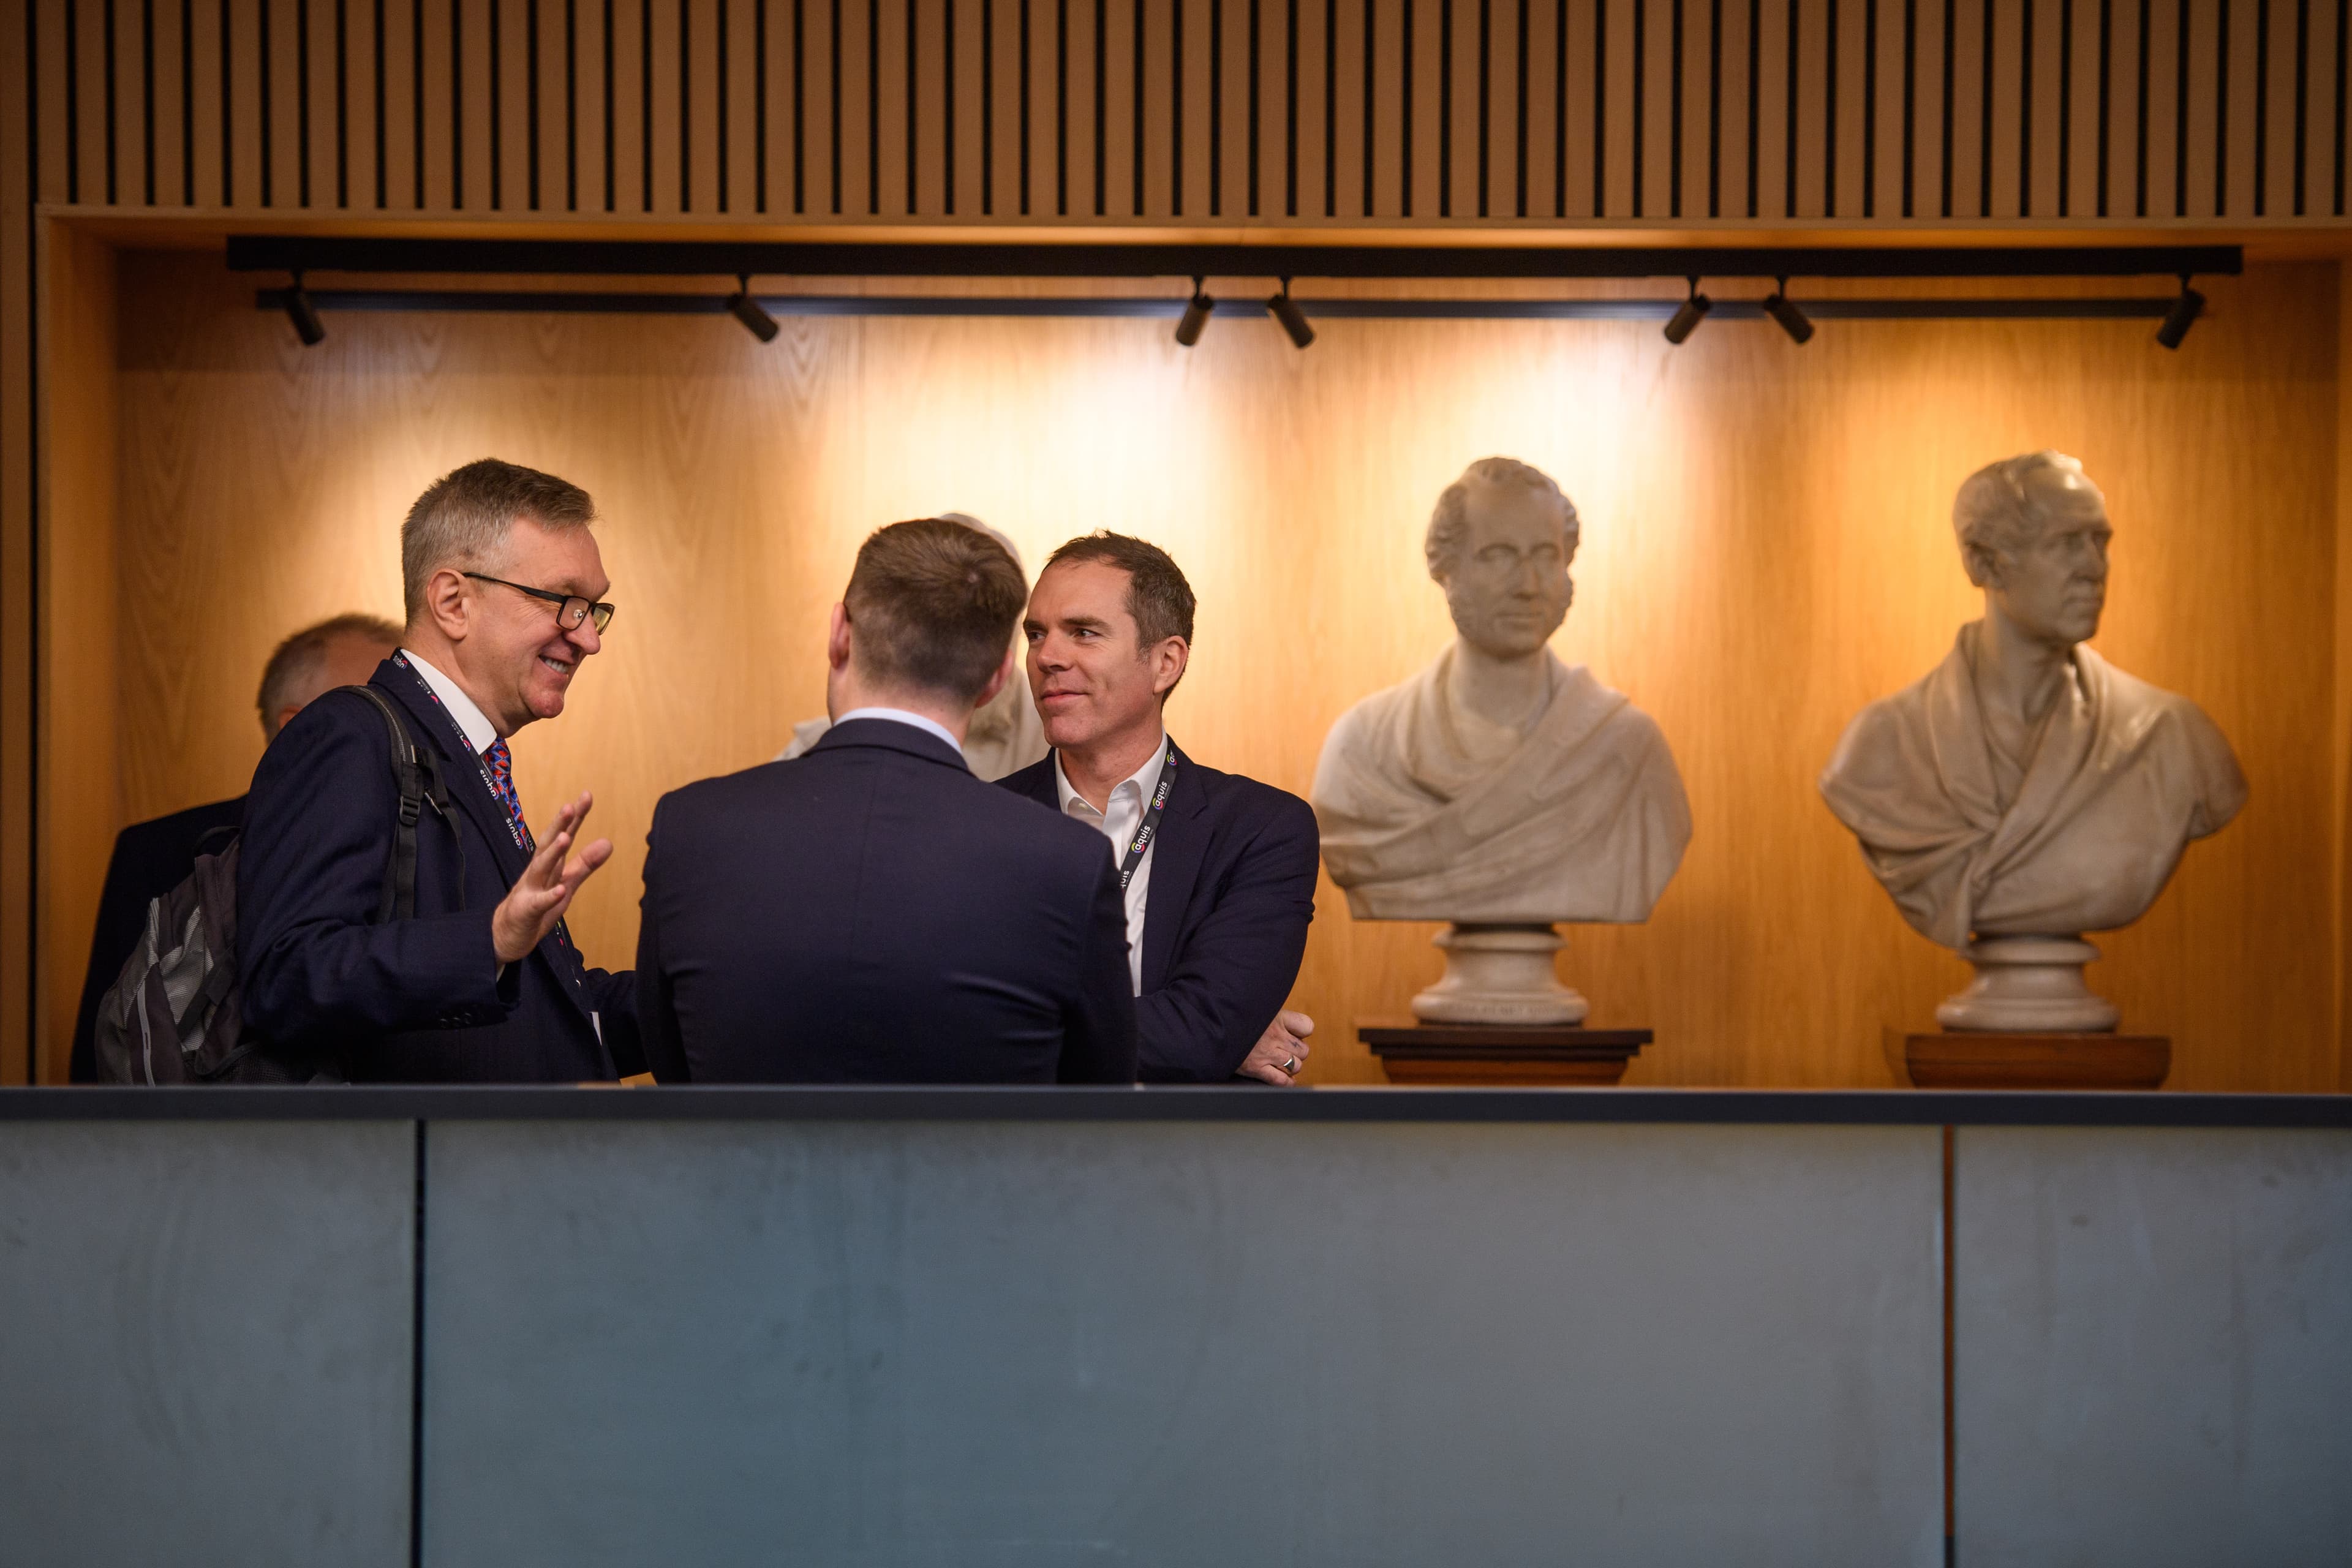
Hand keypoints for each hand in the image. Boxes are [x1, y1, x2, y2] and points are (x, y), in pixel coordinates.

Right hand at [491, 791, 611, 965]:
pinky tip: (561, 890)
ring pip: (541, 869)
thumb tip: (608, 842)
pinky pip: (538, 903)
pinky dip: (549, 896)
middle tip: (571, 806)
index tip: (586, 796)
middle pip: (548, 845)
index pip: (562, 836)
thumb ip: (585, 864)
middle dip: (559, 825)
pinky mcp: (526, 912)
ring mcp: (530, 891)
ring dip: (553, 853)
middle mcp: (537, 873)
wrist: (506, 935)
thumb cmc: (537, 905)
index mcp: (548, 865)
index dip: (574, 818)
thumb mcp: (566, 883)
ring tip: (565, 837)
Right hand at [1237, 1009, 1313, 1085]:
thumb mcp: (1255, 1006)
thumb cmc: (1232, 1015)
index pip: (1307, 1026)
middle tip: (1286, 1050)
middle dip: (1297, 1052)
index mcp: (1277, 1018)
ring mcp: (1267, 1054)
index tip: (1294, 1033)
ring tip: (1283, 1064)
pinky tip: (1285, 1081)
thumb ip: (1268, 1013)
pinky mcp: (1257, 1068)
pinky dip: (1286, 1083)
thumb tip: (1276, 1017)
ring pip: (1295, 1065)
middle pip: (1303, 1050)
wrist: (1212, 1027)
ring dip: (1291, 1067)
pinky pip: (1281, 1081)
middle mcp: (1275, 1036)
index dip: (1302, 1032)